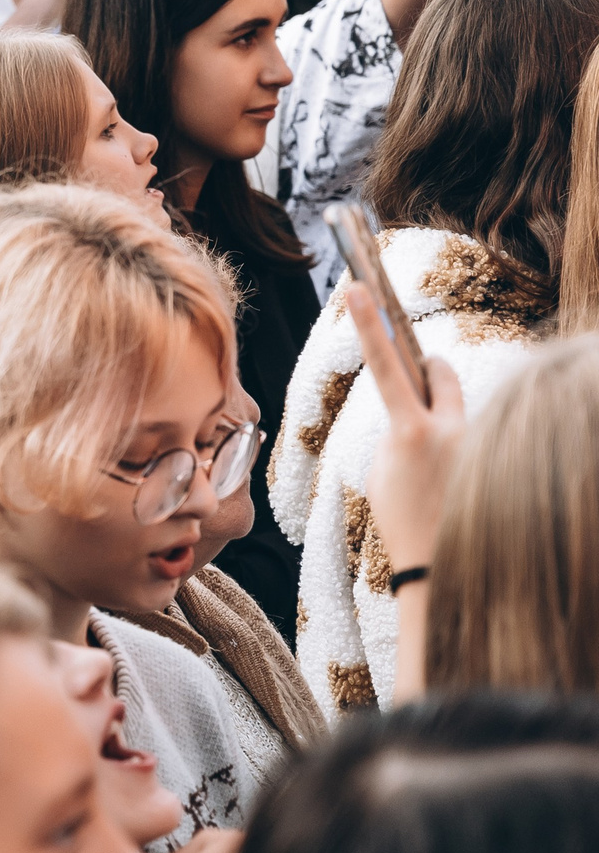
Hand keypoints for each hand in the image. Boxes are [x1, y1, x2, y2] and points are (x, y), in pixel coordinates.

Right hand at [344, 281, 466, 574]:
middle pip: (440, 370)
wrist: (439, 565)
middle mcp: (451, 430)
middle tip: (416, 390)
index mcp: (410, 431)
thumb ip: (397, 429)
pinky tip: (455, 485)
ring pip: (458, 407)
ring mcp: (478, 442)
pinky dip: (460, 452)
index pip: (384, 363)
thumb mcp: (382, 469)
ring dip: (444, 424)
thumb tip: (414, 411)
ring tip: (436, 469)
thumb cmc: (401, 518)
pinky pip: (472, 435)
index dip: (366, 322)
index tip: (357, 287)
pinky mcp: (495, 456)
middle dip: (427, 371)